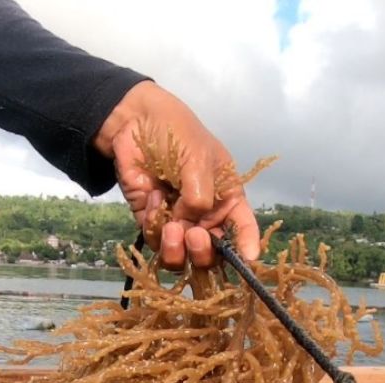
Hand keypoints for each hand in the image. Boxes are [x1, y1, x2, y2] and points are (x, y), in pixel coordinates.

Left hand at [93, 81, 258, 269]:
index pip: (243, 229)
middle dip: (203, 252)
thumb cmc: (177, 133)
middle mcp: (204, 216)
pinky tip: (152, 197)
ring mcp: (177, 221)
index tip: (249, 259)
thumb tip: (187, 226)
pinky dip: (154, 225)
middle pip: (210, 254)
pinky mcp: (151, 221)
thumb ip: (199, 197)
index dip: (248, 246)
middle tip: (194, 236)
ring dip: (177, 250)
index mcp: (226, 199)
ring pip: (181, 257)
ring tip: (171, 228)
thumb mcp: (200, 160)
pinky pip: (155, 240)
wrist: (134, 121)